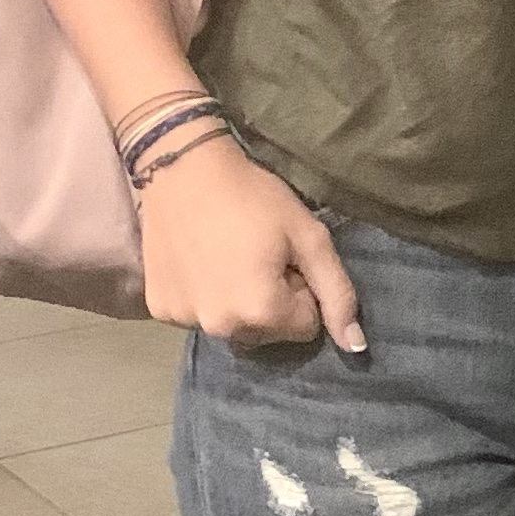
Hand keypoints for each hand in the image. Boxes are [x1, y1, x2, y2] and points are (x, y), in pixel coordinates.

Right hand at [138, 138, 365, 351]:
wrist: (181, 168)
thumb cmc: (253, 196)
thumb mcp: (308, 236)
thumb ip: (337, 293)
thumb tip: (355, 347)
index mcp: (261, 313)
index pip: (306, 326)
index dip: (301, 289)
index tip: (284, 257)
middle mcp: (221, 328)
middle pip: (267, 332)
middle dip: (271, 300)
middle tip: (256, 254)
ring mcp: (184, 321)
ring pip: (232, 325)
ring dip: (237, 300)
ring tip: (227, 255)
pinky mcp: (159, 310)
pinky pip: (197, 315)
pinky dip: (204, 295)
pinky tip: (198, 260)